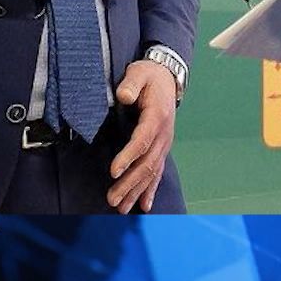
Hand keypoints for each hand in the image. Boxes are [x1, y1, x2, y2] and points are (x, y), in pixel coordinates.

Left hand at [106, 59, 177, 212]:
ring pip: (152, 172)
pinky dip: (151, 190)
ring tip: (121, 208)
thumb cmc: (149, 76)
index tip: (113, 171)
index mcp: (156, 116)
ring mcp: (164, 143)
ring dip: (136, 191)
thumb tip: (124, 95)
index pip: (141, 141)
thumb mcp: (139, 72)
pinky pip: (158, 172)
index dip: (128, 157)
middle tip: (112, 198)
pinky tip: (144, 205)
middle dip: (129, 183)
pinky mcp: (161, 148)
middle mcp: (163, 134)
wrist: (168, 78)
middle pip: (146, 163)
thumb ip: (131, 84)